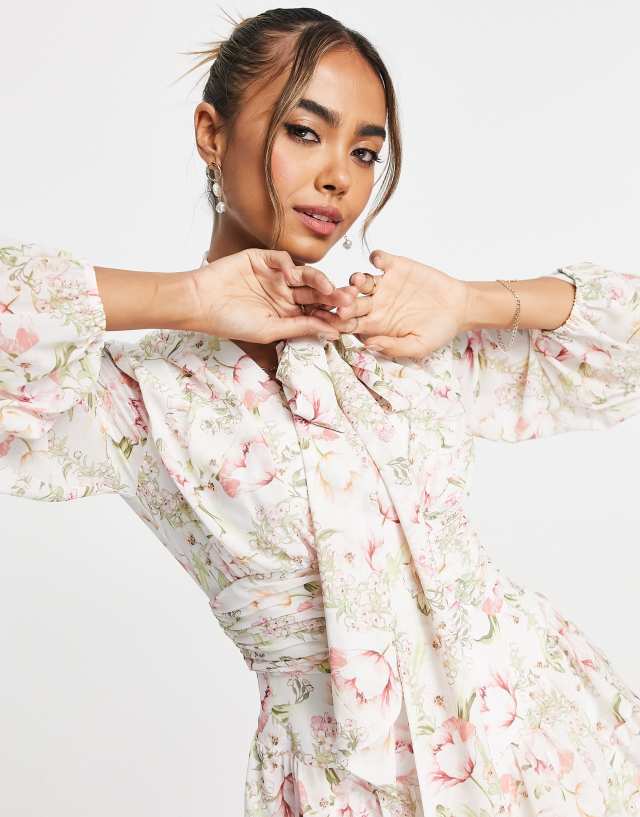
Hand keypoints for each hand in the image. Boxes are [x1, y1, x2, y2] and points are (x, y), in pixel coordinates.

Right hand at [187, 248, 356, 342]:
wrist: (200, 302)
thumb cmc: (231, 321)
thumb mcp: (270, 329)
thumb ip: (301, 327)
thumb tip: (333, 332)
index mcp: (288, 313)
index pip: (316, 312)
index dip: (332, 315)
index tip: (349, 320)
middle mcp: (285, 294)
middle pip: (316, 293)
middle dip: (333, 297)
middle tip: (349, 300)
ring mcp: (275, 276)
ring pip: (305, 275)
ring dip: (319, 280)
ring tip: (328, 288)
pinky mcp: (262, 259)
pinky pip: (282, 259)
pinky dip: (287, 264)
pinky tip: (289, 274)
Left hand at [308, 249, 470, 359]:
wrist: (458, 308)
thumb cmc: (438, 331)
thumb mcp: (418, 346)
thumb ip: (393, 347)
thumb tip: (368, 345)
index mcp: (375, 325)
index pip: (349, 325)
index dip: (340, 324)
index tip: (337, 324)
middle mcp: (374, 304)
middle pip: (350, 302)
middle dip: (344, 302)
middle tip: (343, 303)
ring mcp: (383, 284)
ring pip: (360, 280)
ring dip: (356, 280)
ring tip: (359, 281)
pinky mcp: (395, 267)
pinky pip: (379, 259)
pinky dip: (376, 258)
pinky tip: (378, 261)